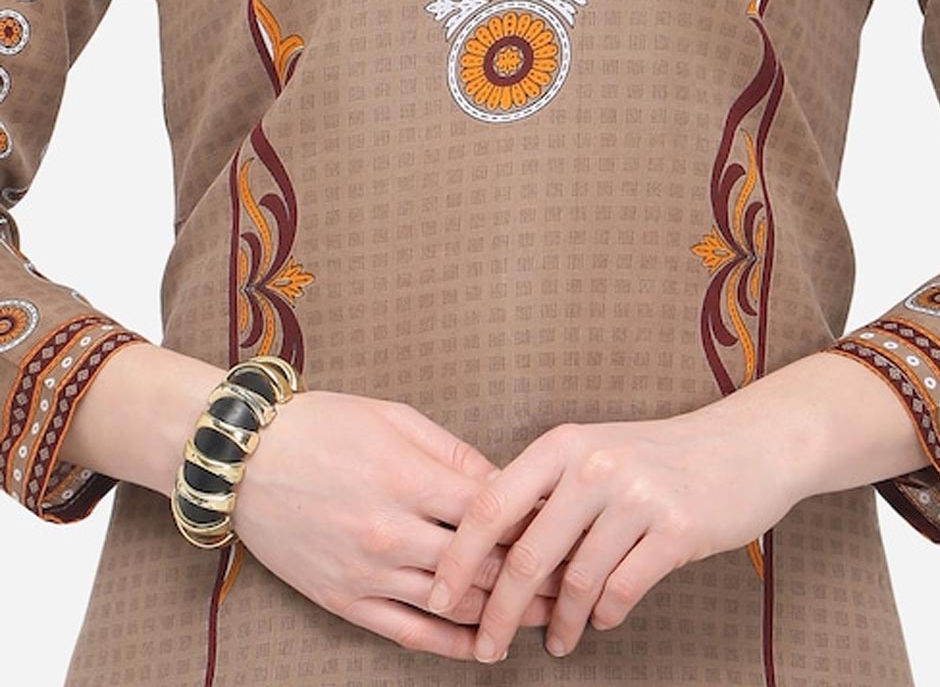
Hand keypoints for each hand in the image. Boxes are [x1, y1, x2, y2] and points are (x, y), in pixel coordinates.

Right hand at [231, 391, 563, 660]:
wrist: (242, 458)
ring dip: (505, 612)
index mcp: (408, 478)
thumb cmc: (321, 425)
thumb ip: (453, 453)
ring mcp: (366, 572)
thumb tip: (506, 480)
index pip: (494, 512)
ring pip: (454, 604)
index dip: (537, 520)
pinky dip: (453, 644)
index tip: (566, 523)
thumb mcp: (394, 417)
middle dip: (534, 573)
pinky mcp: (343, 600)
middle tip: (573, 575)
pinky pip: (409, 633)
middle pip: (483, 565)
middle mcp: (391, 531)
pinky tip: (485, 643)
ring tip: (545, 612)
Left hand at [426, 396, 813, 662]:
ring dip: (560, 625)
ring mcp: (636, 496)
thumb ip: (546, 494)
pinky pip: (623, 591)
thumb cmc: (656, 457)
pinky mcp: (676, 529)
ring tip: (556, 643)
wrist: (743, 445)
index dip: (458, 557)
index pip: (489, 504)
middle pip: (526, 555)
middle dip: (499, 612)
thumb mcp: (593, 454)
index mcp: (562, 444)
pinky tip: (601, 622)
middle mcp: (593, 466)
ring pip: (576, 583)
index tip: (438, 598)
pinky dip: (605, 616)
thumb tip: (487, 555)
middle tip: (486, 646)